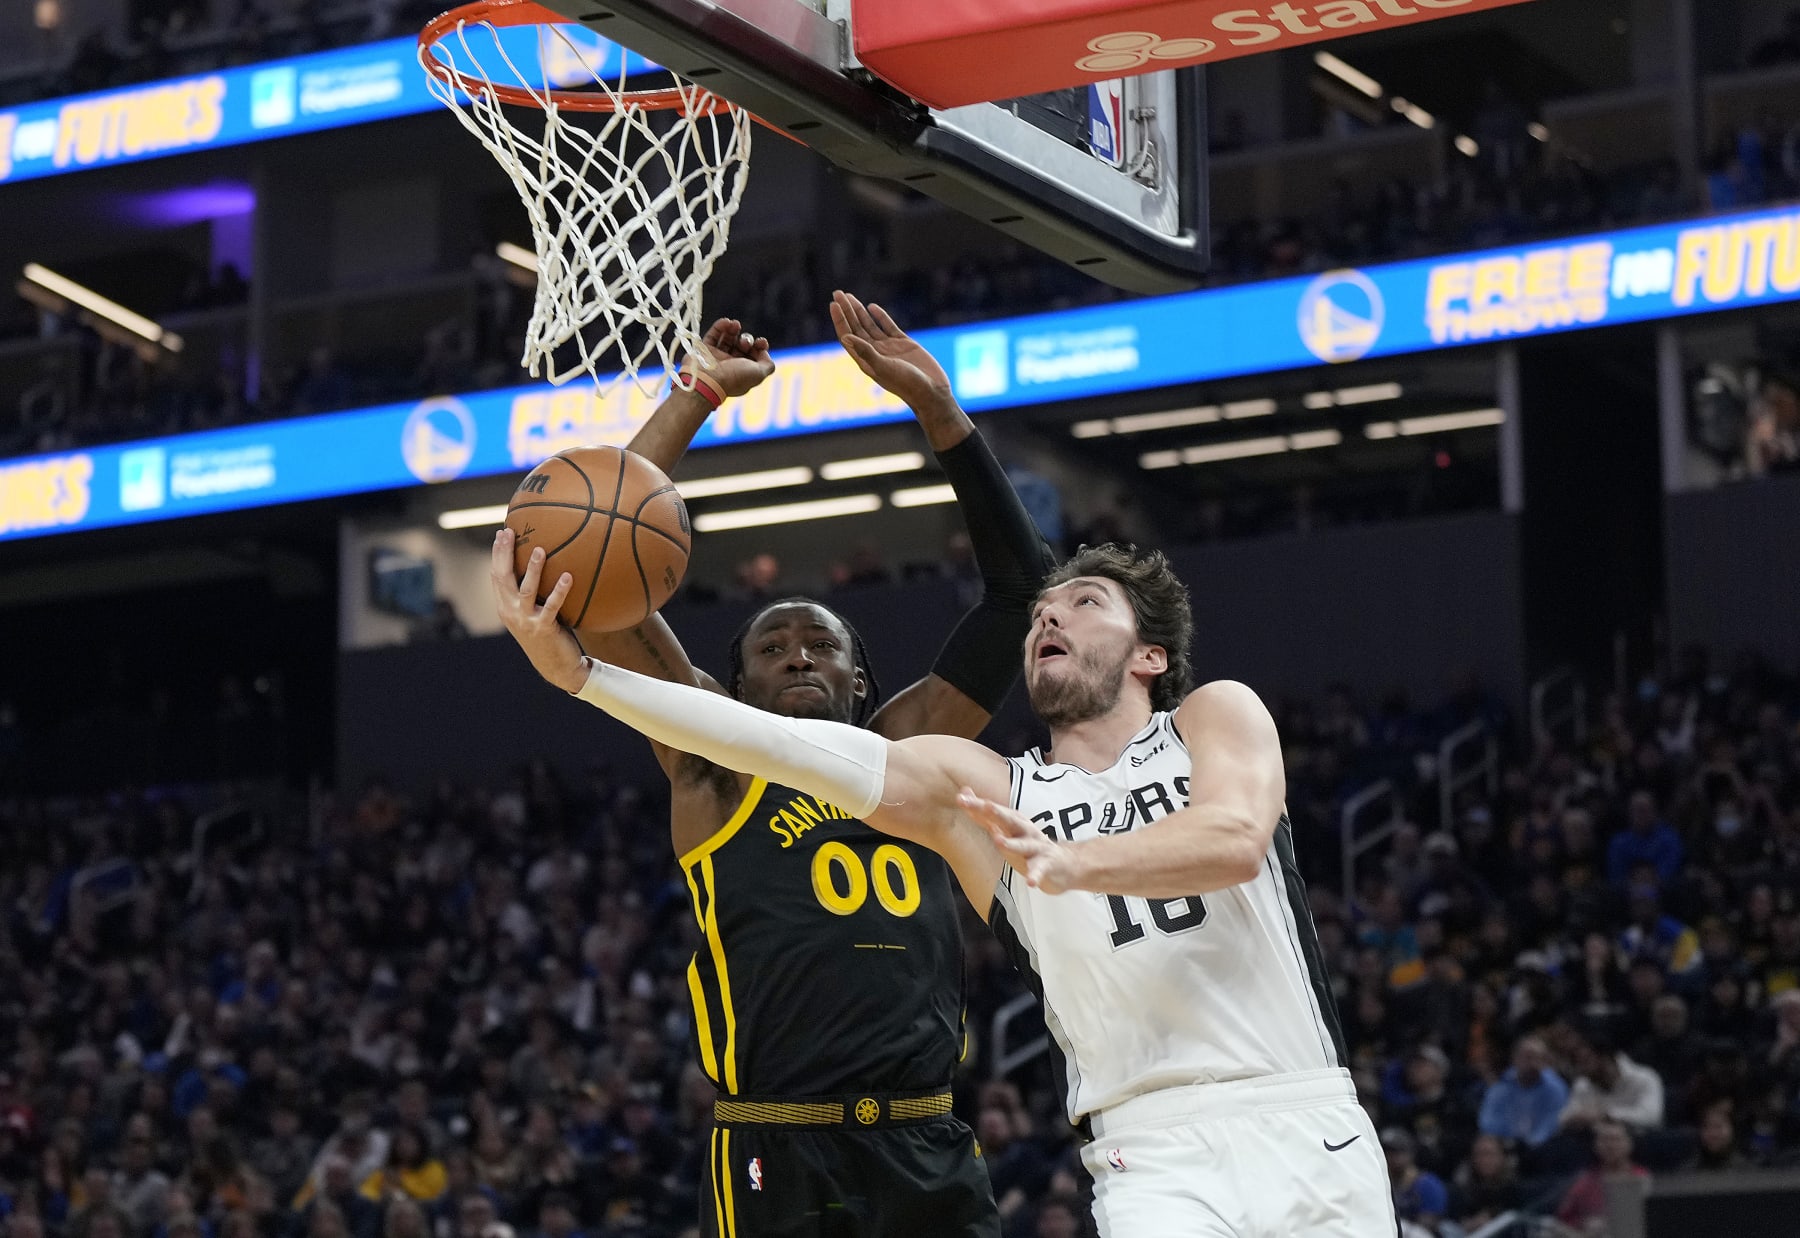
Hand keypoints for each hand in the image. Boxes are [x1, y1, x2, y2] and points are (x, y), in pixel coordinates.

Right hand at [490, 528, 588, 693]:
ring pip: (526, 590)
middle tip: (510, 532)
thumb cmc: (547, 634)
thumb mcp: (532, 613)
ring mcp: (525, 621)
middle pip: (503, 578)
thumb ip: (531, 594)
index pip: (496, 576)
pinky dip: (560, 590)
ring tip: (541, 550)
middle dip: (504, 554)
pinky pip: (552, 605)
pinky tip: (569, 576)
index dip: (497, 554)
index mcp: (505, 607)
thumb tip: (543, 565)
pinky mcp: (543, 628)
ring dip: (533, 569)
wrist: (556, 666)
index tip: (502, 532)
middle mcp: (510, 612)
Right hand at [686, 317, 773, 396]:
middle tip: (744, 342)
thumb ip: (767, 364)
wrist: (707, 380)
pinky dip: (720, 326)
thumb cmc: (734, 377)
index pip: (754, 355)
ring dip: (734, 329)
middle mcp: (730, 365)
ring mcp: (716, 357)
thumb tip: (763, 352)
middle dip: (747, 339)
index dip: (759, 347)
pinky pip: (713, 335)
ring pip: (727, 339)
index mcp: (743, 373)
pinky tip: (726, 321)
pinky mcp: (704, 350)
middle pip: (741, 346)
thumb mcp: (759, 373)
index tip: (761, 342)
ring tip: (735, 324)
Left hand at [831, 290, 954, 413]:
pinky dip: (880, 316)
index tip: (833, 304)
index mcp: (866, 360)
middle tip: (837, 293)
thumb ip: (865, 352)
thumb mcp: (883, 367)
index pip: (847, 336)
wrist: (931, 390)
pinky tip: (871, 306)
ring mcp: (888, 347)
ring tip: (849, 296)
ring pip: (869, 325)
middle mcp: (874, 352)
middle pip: (856, 327)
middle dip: (846, 310)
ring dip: (859, 311)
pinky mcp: (903, 343)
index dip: (840, 320)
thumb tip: (845, 337)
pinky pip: (888, 326)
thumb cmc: (906, 384)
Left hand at [958, 788, 1081, 894]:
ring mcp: (1037, 848)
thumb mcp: (1006, 830)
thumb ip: (984, 816)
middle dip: (996, 813)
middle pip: (1009, 820)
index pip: (993, 813)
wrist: (1066, 864)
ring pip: (1023, 844)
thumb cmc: (1030, 846)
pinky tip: (1031, 881)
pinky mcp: (1047, 865)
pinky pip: (1040, 869)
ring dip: (1012, 843)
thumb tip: (964, 794)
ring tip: (999, 841)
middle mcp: (1025, 831)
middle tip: (984, 805)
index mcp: (1014, 824)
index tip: (961, 798)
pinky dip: (1035, 874)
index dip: (977, 805)